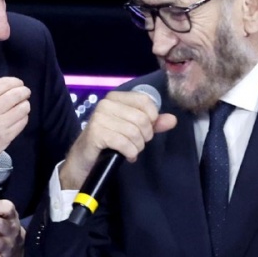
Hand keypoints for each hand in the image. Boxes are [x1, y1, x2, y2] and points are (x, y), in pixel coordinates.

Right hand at [0, 77, 31, 169]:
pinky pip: (22, 122)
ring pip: (23, 108)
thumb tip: (12, 87)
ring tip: (22, 106)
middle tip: (25, 93)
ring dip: (25, 105)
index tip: (19, 83)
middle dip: (24, 92)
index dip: (16, 82)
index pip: (3, 84)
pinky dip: (23, 118)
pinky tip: (19, 118)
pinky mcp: (6, 137)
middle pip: (16, 95)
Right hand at [60, 89, 177, 189]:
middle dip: (145, 137)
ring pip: (134, 132)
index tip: (145, 130)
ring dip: (137, 147)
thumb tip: (173, 120)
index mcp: (116, 97)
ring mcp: (99, 117)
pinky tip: (126, 156)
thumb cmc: (110, 141)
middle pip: (142, 119)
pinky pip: (125, 143)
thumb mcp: (133, 129)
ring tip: (131, 150)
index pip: (146, 102)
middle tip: (136, 144)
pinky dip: (130, 153)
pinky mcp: (96, 133)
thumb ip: (153, 123)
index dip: (152, 119)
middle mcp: (106, 104)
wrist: (84, 159)